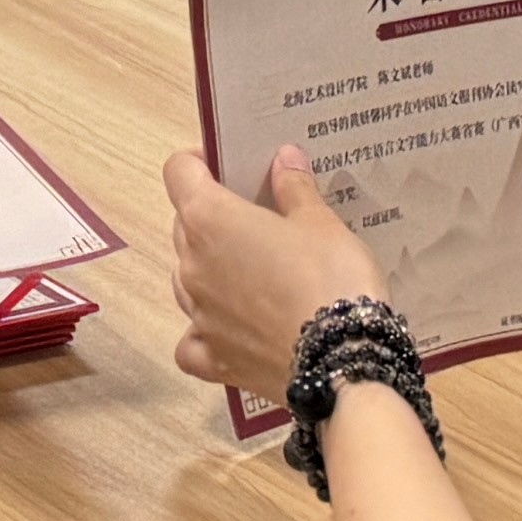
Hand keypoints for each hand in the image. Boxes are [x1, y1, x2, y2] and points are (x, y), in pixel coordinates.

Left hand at [158, 142, 391, 395]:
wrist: (342, 362)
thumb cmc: (330, 279)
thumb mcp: (322, 223)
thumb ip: (294, 188)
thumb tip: (283, 158)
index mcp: (209, 220)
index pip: (178, 173)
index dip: (197, 163)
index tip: (225, 165)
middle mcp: (191, 266)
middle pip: (184, 226)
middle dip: (212, 216)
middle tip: (255, 219)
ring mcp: (198, 316)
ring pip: (186, 279)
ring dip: (208, 269)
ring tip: (251, 272)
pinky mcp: (214, 360)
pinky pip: (193, 341)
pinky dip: (205, 332)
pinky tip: (231, 328)